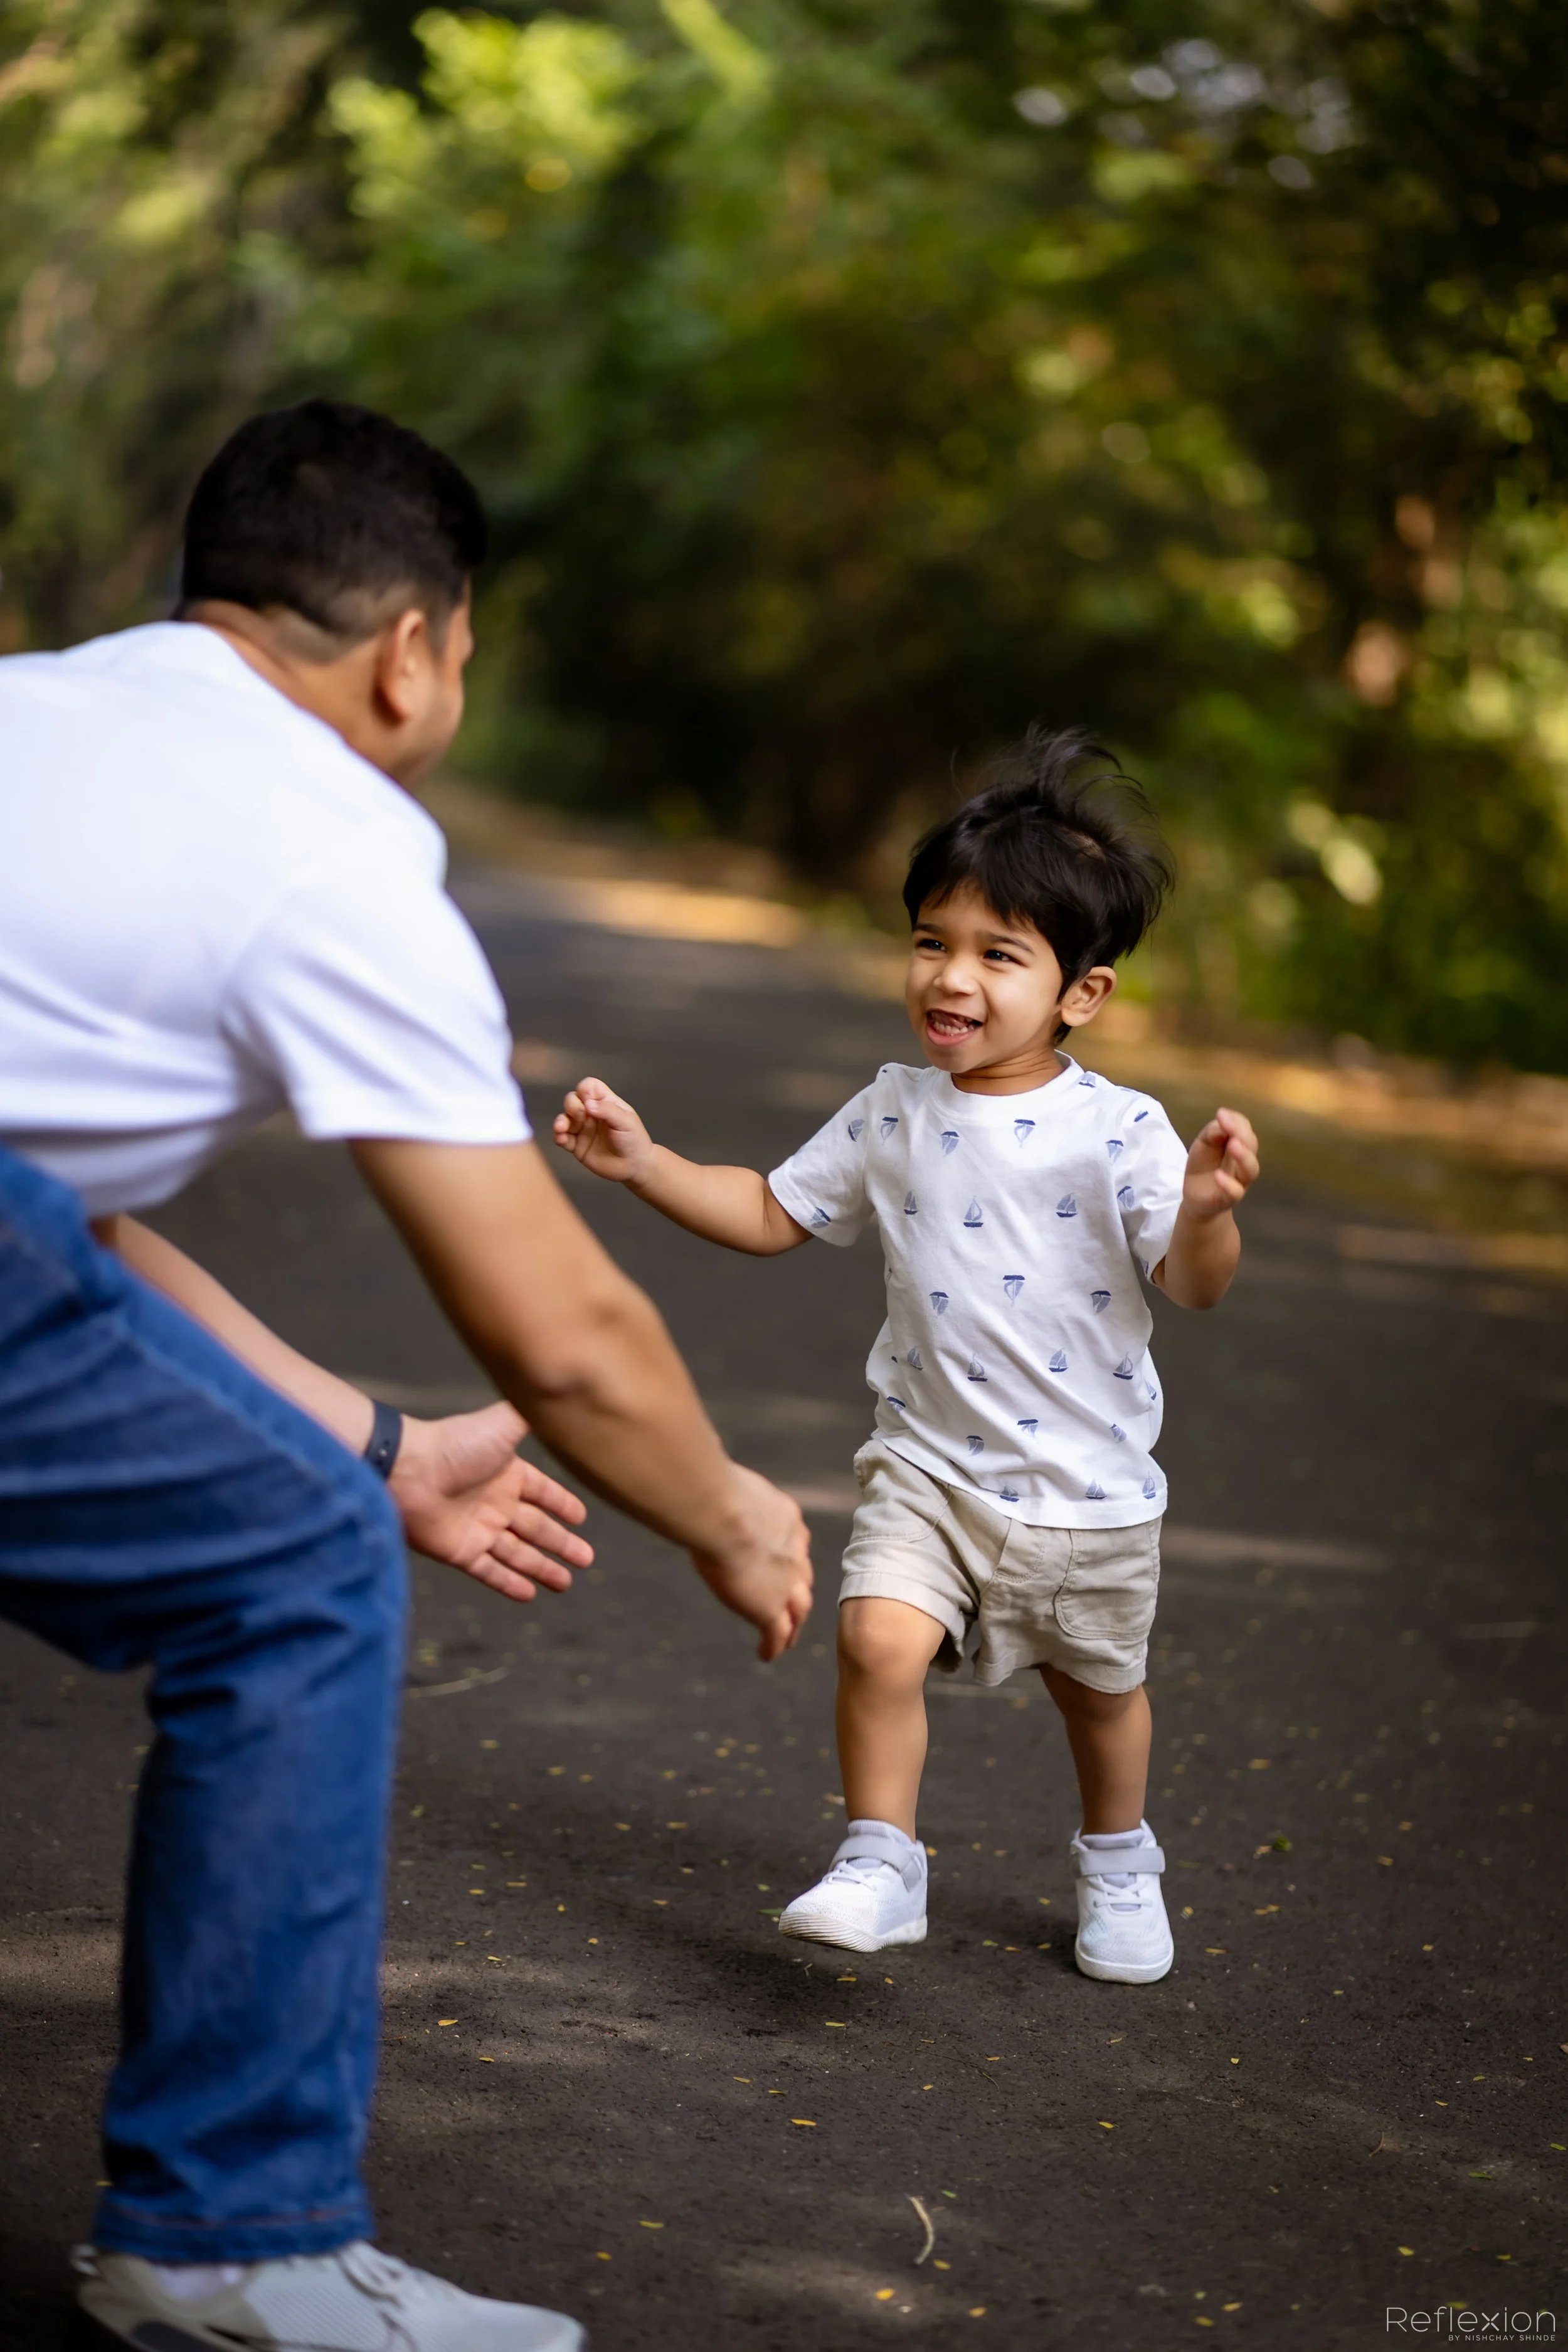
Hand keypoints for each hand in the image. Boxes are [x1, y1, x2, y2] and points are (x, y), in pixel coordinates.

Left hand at [388, 1401, 592, 1601]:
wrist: (407, 1471)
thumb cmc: (455, 1445)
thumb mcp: (504, 1423)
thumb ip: (534, 1416)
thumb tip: (562, 1403)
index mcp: (508, 1473)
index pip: (543, 1492)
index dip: (562, 1504)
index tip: (581, 1518)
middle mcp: (495, 1502)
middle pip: (537, 1528)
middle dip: (561, 1543)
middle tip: (586, 1558)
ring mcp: (478, 1529)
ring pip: (518, 1554)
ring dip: (542, 1568)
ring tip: (566, 1583)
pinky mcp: (460, 1552)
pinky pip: (490, 1571)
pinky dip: (509, 1583)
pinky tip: (530, 1594)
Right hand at [553, 1077, 654, 1183]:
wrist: (634, 1166)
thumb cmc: (634, 1140)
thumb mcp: (626, 1121)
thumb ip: (608, 1110)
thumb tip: (588, 1104)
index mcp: (605, 1102)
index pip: (589, 1087)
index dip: (585, 1089)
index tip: (588, 1100)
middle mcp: (591, 1113)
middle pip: (573, 1100)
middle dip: (572, 1105)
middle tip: (581, 1115)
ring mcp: (583, 1129)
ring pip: (564, 1118)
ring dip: (560, 1121)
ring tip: (561, 1127)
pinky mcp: (577, 1145)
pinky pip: (562, 1138)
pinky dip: (558, 1137)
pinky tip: (561, 1139)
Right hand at [689, 1464, 813, 1661]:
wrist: (723, 1513)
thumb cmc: (714, 1490)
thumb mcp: (723, 1482)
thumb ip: (718, 1484)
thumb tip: (695, 1469)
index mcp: (785, 1518)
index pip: (795, 1541)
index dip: (792, 1554)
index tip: (785, 1559)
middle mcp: (794, 1551)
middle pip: (803, 1576)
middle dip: (799, 1590)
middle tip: (796, 1603)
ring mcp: (785, 1582)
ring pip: (798, 1609)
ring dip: (793, 1623)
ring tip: (788, 1637)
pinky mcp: (770, 1608)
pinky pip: (776, 1633)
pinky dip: (774, 1644)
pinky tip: (767, 1654)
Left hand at [1182, 1106, 1259, 1219]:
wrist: (1196, 1195)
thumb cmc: (1203, 1165)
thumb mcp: (1204, 1143)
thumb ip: (1212, 1132)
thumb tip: (1222, 1121)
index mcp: (1239, 1144)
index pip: (1245, 1129)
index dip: (1236, 1121)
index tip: (1221, 1114)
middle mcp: (1243, 1161)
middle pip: (1251, 1146)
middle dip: (1241, 1134)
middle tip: (1228, 1126)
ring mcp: (1239, 1180)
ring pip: (1250, 1169)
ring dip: (1243, 1156)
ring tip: (1233, 1145)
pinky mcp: (1230, 1198)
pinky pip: (1236, 1192)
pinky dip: (1229, 1184)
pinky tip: (1218, 1175)